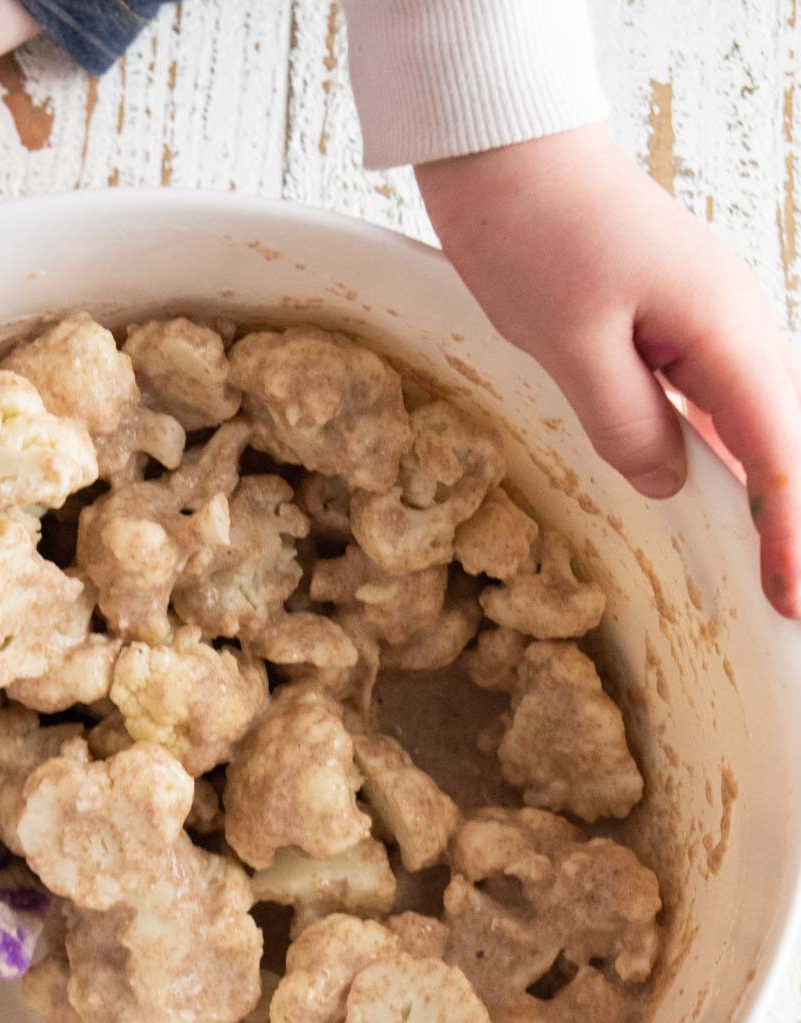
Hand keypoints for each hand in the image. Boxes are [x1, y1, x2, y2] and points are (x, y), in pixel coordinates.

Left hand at [416, 124, 800, 617]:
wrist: (508, 158)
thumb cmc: (535, 232)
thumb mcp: (569, 340)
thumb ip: (624, 419)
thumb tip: (667, 483)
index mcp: (722, 329)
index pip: (776, 453)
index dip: (789, 534)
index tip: (790, 603)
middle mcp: (732, 328)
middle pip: (782, 443)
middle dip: (791, 526)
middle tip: (786, 605)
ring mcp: (706, 327)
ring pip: (750, 428)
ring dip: (759, 500)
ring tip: (763, 574)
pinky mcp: (670, 331)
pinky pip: (708, 409)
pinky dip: (718, 461)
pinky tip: (713, 506)